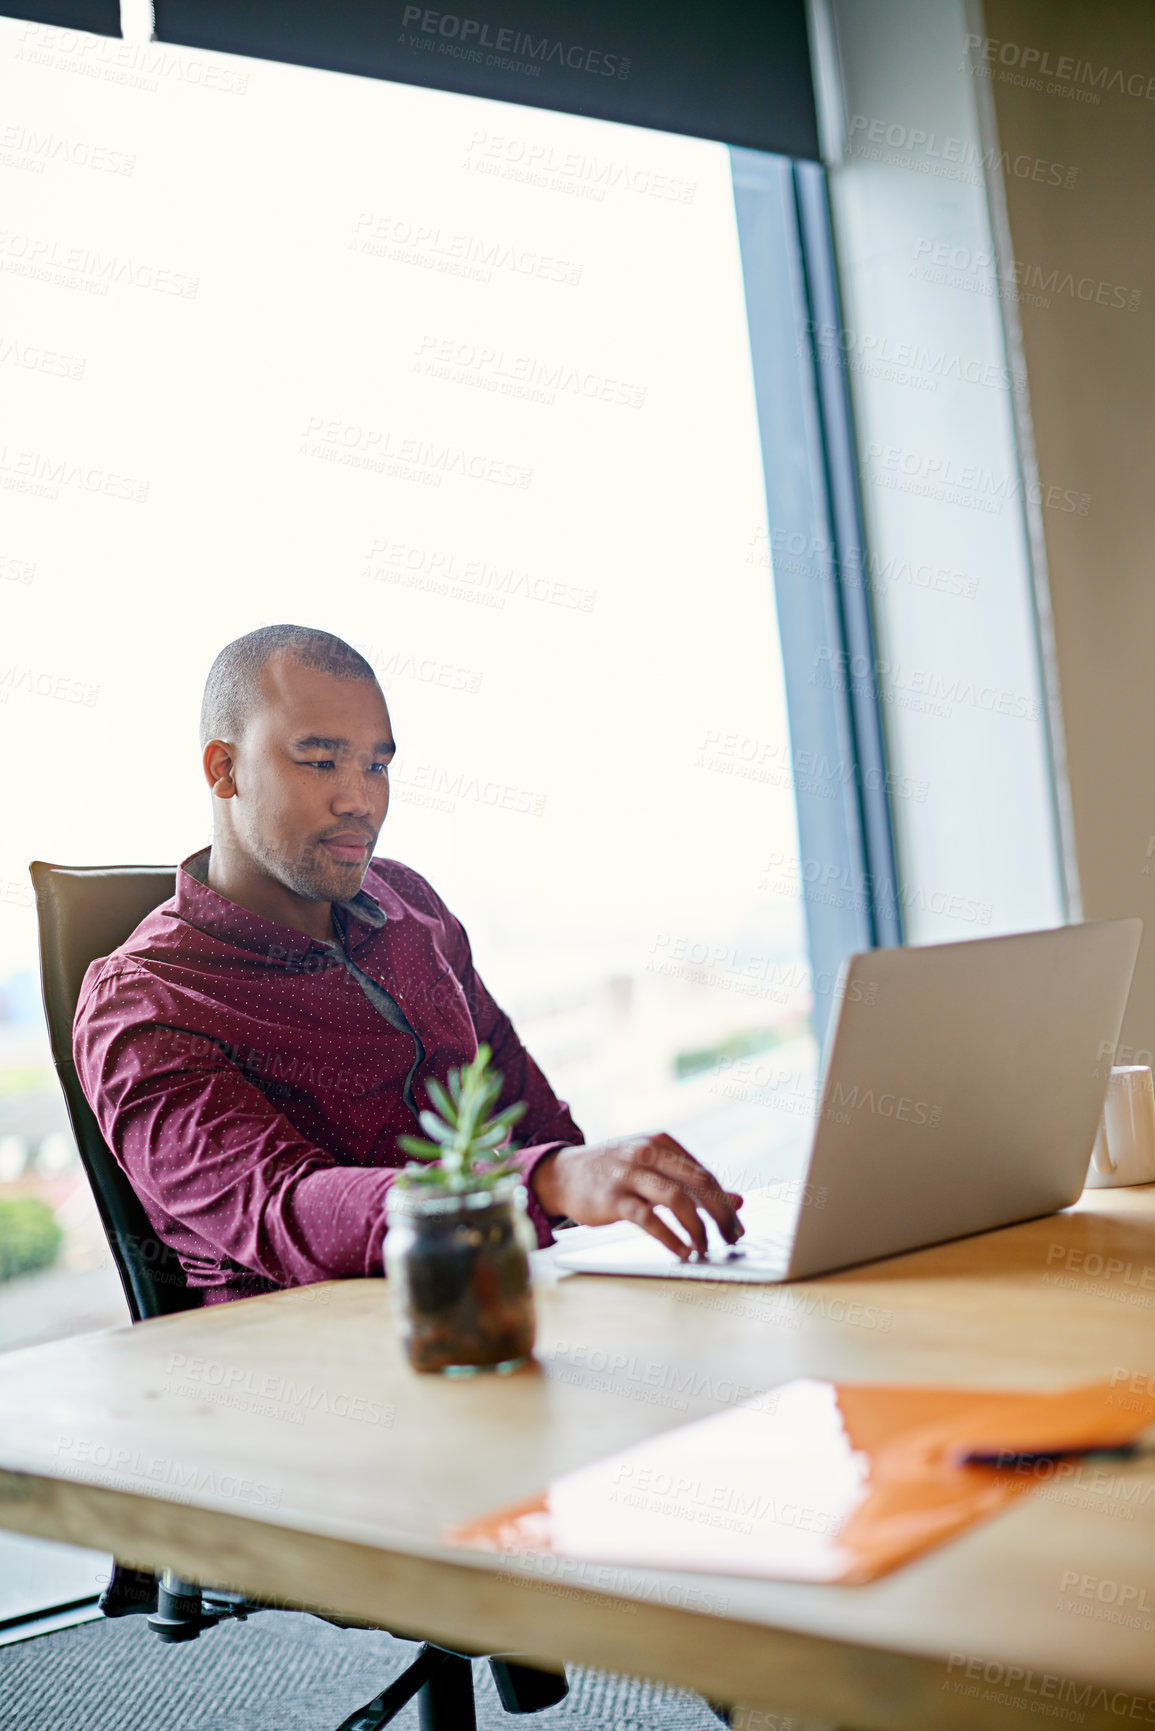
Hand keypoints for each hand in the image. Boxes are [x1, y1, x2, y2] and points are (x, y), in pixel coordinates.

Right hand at [530, 1133, 743, 1261]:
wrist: (562, 1174)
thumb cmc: (614, 1172)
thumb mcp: (654, 1168)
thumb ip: (693, 1183)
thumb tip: (738, 1201)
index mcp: (662, 1143)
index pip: (705, 1173)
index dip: (725, 1203)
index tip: (737, 1227)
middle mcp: (647, 1153)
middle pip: (698, 1183)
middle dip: (720, 1215)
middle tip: (731, 1239)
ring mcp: (629, 1174)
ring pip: (677, 1200)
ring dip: (698, 1228)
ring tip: (705, 1248)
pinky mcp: (613, 1198)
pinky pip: (649, 1220)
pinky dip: (670, 1238)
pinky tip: (681, 1251)